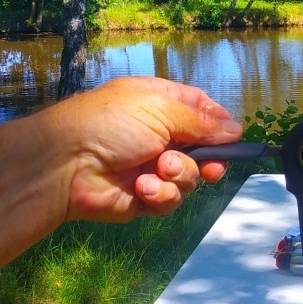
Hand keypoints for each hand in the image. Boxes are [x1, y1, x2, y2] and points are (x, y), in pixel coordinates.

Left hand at [56, 76, 241, 221]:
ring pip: (190, 177)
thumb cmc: (111, 123)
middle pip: (204, 149)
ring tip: (158, 170)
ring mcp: (152, 167)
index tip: (233, 137)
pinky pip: (170, 199)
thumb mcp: (161, 109)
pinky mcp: (145, 197)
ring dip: (179, 175)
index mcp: (162, 104)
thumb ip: (202, 122)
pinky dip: (161, 194)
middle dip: (210, 159)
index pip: (202, 110)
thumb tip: (236, 130)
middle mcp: (160, 134)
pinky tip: (142, 188)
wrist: (66, 164)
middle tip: (211, 167)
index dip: (219, 124)